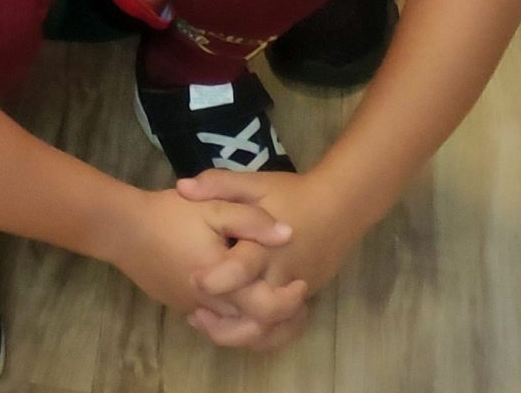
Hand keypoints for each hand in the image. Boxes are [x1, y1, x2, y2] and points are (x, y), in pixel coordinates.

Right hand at [108, 182, 307, 351]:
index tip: (301, 284)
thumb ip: (251, 220)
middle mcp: (211, 305)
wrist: (121, 229)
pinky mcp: (180, 304)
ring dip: (258, 321)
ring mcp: (194, 309)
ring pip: (235, 329)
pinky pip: (215, 320)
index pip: (266, 309)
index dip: (289, 302)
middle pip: (254, 328)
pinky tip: (237, 294)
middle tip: (296, 300)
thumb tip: (286, 233)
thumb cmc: (168, 215)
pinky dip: (233, 315)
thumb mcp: (212, 207)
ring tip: (273, 300)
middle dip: (280, 319)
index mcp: (224, 283)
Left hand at [178, 169, 350, 340]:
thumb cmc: (292, 194)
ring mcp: (294, 293)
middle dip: (225, 324)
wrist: (338, 208)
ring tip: (208, 325)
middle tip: (195, 315)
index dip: (216, 279)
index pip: (241, 270)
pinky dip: (261, 337)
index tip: (193, 279)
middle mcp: (280, 276)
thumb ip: (218, 185)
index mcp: (265, 246)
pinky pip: (283, 329)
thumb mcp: (255, 183)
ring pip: (270, 330)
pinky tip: (237, 328)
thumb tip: (182, 188)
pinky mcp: (302, 301)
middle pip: (257, 314)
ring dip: (239, 336)